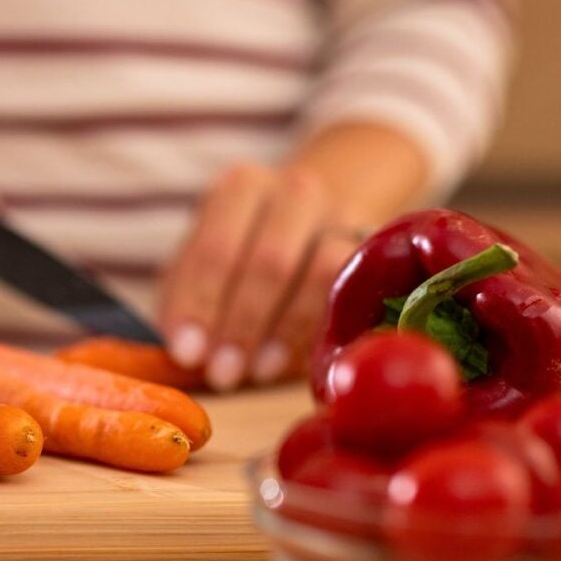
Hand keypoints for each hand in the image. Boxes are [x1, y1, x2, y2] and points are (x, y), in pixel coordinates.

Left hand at [159, 166, 362, 390]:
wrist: (313, 229)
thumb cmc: (242, 257)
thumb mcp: (202, 270)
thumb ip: (186, 304)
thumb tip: (186, 353)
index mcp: (241, 188)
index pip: (216, 247)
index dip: (200, 305)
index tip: (187, 353)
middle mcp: (295, 192)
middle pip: (270, 259)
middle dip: (242, 323)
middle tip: (222, 372)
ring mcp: (342, 216)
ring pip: (320, 271)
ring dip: (285, 329)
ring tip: (258, 370)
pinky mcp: (374, 249)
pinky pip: (354, 288)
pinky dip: (321, 327)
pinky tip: (296, 358)